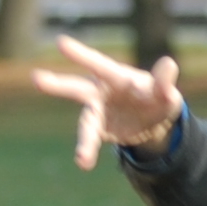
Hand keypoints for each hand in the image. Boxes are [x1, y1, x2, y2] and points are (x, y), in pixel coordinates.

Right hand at [32, 32, 185, 169]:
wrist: (154, 122)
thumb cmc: (158, 98)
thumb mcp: (165, 92)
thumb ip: (164, 82)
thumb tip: (169, 64)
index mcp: (117, 77)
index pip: (99, 64)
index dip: (81, 54)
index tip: (61, 43)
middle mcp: (100, 92)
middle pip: (77, 87)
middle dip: (58, 84)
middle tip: (37, 78)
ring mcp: (97, 112)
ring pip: (86, 123)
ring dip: (83, 140)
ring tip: (82, 158)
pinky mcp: (98, 130)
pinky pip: (90, 141)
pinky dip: (86, 151)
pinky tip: (83, 163)